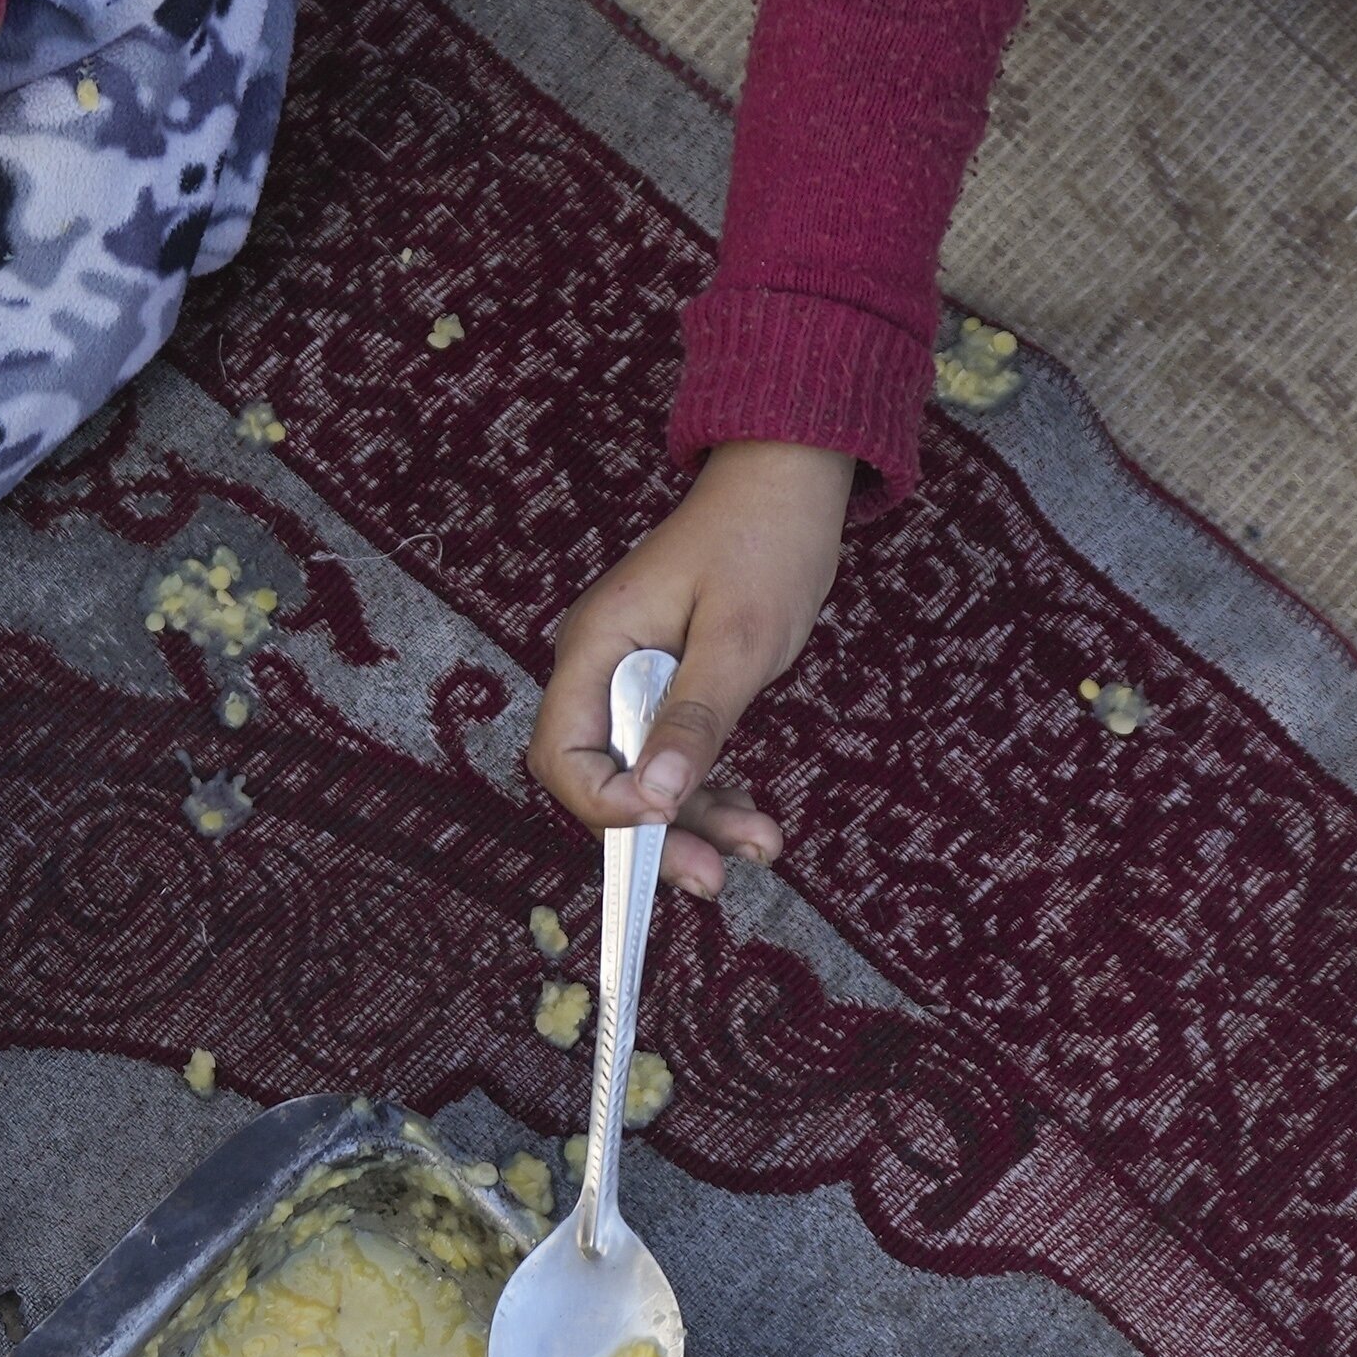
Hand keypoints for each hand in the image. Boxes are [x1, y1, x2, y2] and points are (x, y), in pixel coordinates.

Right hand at [530, 438, 851, 894]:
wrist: (791, 479)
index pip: (565, 752)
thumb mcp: (736, 637)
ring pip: (645, 778)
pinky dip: (712, 793)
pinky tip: (755, 823)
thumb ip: (693, 719)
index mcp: (596, 646)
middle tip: (710, 877)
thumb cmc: (763, 539)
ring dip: (695, 822)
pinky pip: (676, 759)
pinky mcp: (671, 688)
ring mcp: (635, 680)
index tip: (662, 820)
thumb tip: (652, 798)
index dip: (602, 802)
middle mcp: (603, 668)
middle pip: (600, 777)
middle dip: (653, 833)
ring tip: (758, 850)